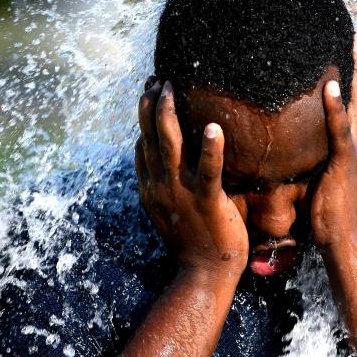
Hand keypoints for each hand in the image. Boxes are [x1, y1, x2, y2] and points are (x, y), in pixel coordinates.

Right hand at [135, 81, 248, 277]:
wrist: (204, 276)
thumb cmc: (195, 244)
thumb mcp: (173, 212)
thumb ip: (169, 187)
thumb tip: (172, 166)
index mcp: (152, 189)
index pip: (143, 146)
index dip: (145, 117)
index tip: (151, 92)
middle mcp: (160, 188)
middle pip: (150, 138)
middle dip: (152, 106)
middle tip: (158, 80)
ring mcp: (180, 195)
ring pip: (169, 147)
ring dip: (169, 115)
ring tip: (172, 88)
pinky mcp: (206, 203)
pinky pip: (207, 172)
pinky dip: (209, 149)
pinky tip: (213, 128)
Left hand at [311, 44, 356, 256]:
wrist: (349, 242)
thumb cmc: (339, 218)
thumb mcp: (339, 182)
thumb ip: (332, 160)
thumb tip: (315, 149)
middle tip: (355, 36)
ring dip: (355, 73)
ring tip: (350, 44)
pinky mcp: (346, 162)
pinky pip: (341, 129)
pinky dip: (336, 106)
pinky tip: (330, 85)